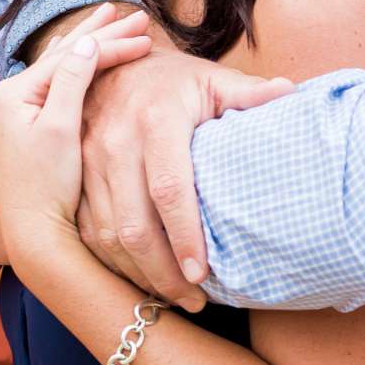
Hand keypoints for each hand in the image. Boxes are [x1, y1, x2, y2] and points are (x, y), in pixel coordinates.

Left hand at [0, 3, 153, 256]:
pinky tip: (73, 53)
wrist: (31, 234)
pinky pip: (53, 84)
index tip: (146, 34)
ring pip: (58, 68)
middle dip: (100, 34)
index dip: (111, 43)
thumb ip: (70, 83)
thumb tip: (86, 44)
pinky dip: (71, 67)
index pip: (71, 57)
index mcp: (14, 94)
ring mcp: (14, 113)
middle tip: (133, 14)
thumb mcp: (61, 130)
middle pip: (63, 56)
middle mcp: (8, 98)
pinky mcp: (24, 129)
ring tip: (106, 20)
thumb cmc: (46, 187)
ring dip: (87, 46)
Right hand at [75, 48, 293, 309]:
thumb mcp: (212, 79)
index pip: (170, 188)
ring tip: (172, 298)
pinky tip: (140, 278)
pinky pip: (88, 230)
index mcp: (156, 118)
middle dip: (163, 272)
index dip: (185, 236)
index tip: (204, 273)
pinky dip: (112, 262)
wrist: (113, 63)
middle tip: (195, 301)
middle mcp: (115, 140)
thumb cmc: (175, 80)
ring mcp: (88, 160)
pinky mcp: (74, 176)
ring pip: (107, 234)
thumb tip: (290, 93)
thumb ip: (248, 92)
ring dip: (138, 274)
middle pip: (135, 224)